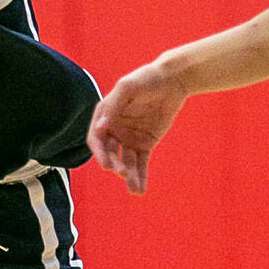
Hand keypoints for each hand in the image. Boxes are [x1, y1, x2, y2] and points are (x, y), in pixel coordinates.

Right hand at [86, 61, 188, 195]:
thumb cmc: (146, 79)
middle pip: (110, 153)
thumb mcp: (127, 88)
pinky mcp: (145, 144)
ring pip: (125, 162)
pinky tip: (140, 189)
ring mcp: (129, 137)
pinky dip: (140, 176)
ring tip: (135, 189)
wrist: (173, 80)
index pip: (96, 139)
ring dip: (128, 176)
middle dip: (115, 165)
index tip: (106, 165)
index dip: (99, 153)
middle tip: (124, 173)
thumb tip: (99, 128)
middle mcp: (114, 129)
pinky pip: (140, 163)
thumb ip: (113, 107)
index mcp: (105, 115)